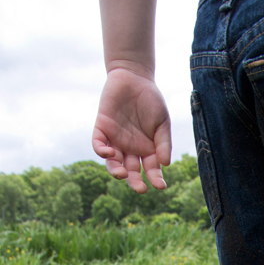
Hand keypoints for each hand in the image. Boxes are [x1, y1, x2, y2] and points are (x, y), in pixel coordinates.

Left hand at [92, 67, 171, 192]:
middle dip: (135, 182)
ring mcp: (115, 140)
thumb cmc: (151, 100)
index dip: (155, 179)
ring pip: (113, 163)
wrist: (134, 76)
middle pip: (131, 171)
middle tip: (140, 188)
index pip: (151, 170)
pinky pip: (98, 145)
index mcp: (147, 149)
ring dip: (116, 171)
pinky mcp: (102, 129)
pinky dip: (102, 151)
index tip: (160, 185)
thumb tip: (164, 164)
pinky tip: (109, 153)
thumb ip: (163, 142)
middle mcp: (131, 149)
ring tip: (122, 174)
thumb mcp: (162, 122)